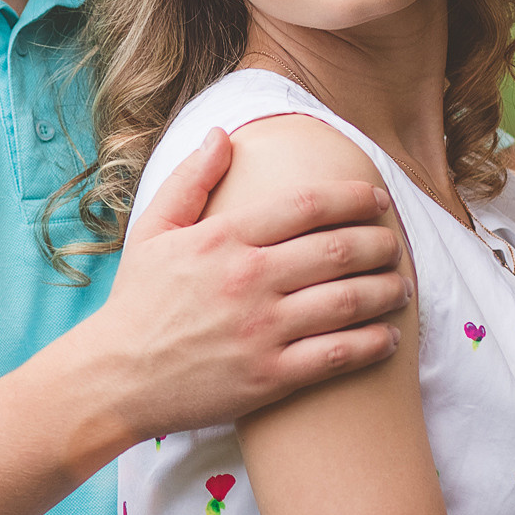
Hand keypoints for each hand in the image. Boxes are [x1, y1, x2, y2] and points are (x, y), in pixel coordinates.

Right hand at [76, 128, 410, 442]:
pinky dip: (373, 344)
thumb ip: (190, 180)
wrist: (113, 378)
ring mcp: (260, 330)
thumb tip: (224, 135)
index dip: (352, 197)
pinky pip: (337, 356)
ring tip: (400, 287)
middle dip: (380, 243)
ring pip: (347, 301)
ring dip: (387, 290)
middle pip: (337, 249)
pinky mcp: (268, 377)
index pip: (306, 205)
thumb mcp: (153, 230)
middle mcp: (247, 279)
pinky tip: (389, 338)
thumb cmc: (136, 303)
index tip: (376, 198)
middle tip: (396, 244)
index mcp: (222, 238)